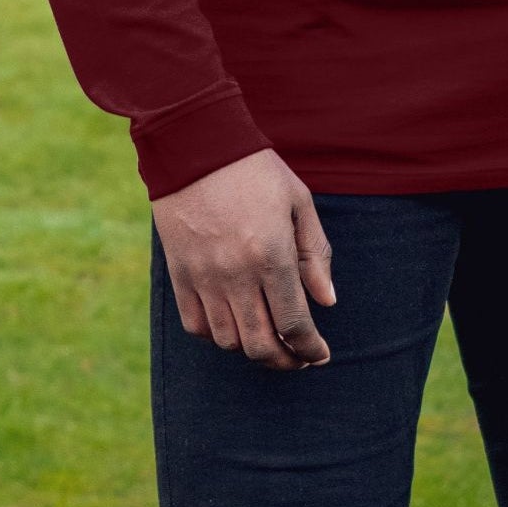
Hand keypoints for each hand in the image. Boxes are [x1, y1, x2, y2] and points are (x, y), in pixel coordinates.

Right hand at [152, 147, 336, 371]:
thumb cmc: (256, 170)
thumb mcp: (298, 201)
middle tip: (298, 358)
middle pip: (261, 344)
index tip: (320, 355)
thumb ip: (315, 253)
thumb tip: (327, 301)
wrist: (196, 146)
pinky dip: (217, 336)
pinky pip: (197, 326)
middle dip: (285, 360)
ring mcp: (204, 277)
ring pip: (229, 341)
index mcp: (271, 254)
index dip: (310, 348)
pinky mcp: (179, 275)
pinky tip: (234, 326)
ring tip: (270, 342)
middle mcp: (237, 274)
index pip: (294, 324)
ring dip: (252, 350)